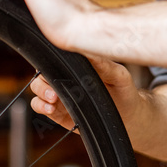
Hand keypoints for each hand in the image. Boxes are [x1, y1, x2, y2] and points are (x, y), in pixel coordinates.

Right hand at [29, 56, 146, 132]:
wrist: (128, 116)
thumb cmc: (124, 90)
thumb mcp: (118, 74)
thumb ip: (104, 64)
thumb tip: (89, 51)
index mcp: (77, 65)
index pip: (55, 58)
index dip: (49, 62)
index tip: (53, 69)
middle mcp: (66, 78)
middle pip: (41, 74)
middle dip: (42, 83)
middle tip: (54, 93)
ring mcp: (61, 94)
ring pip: (37, 89)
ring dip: (40, 94)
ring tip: (52, 101)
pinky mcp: (59, 112)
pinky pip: (40, 107)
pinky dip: (40, 107)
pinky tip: (50, 109)